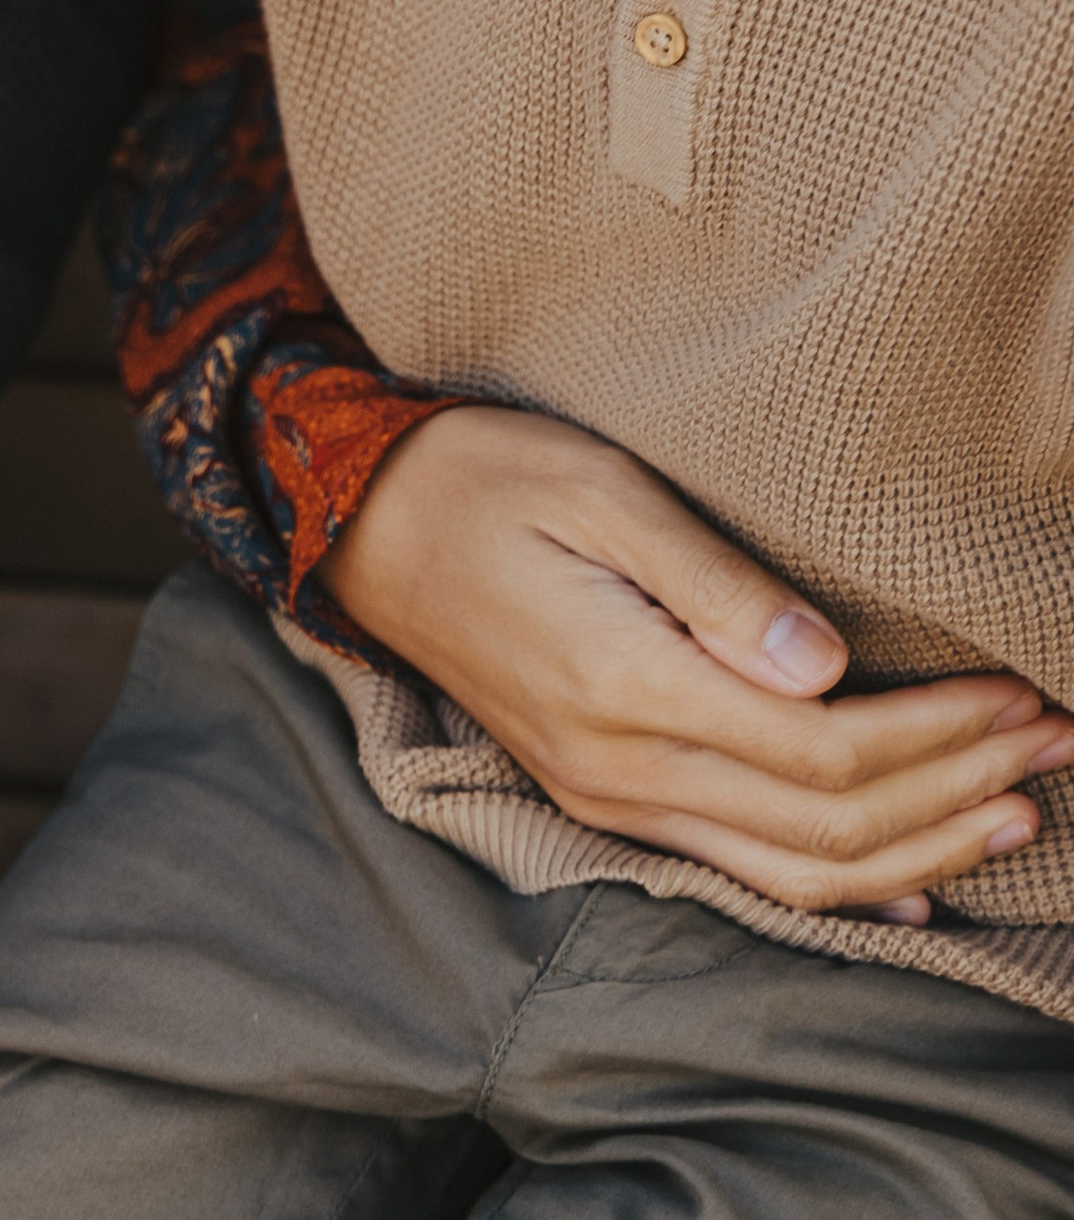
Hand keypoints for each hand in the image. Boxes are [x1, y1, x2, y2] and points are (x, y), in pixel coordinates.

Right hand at [332, 404, 1073, 921]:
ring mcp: (608, 799)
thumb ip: (714, 579)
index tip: (1021, 693)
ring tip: (1015, 811)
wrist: (359, 524)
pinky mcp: (604, 798)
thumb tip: (827, 666)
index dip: (939, 734)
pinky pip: (742, 875)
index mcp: (624, 688)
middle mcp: (620, 770)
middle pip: (828, 825)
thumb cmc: (480, 476)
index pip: (824, 749)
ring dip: (918, 850)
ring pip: (796, 873)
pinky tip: (911, 886)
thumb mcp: (596, 484)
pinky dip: (840, 889)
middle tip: (1052, 742)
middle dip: (956, 791)